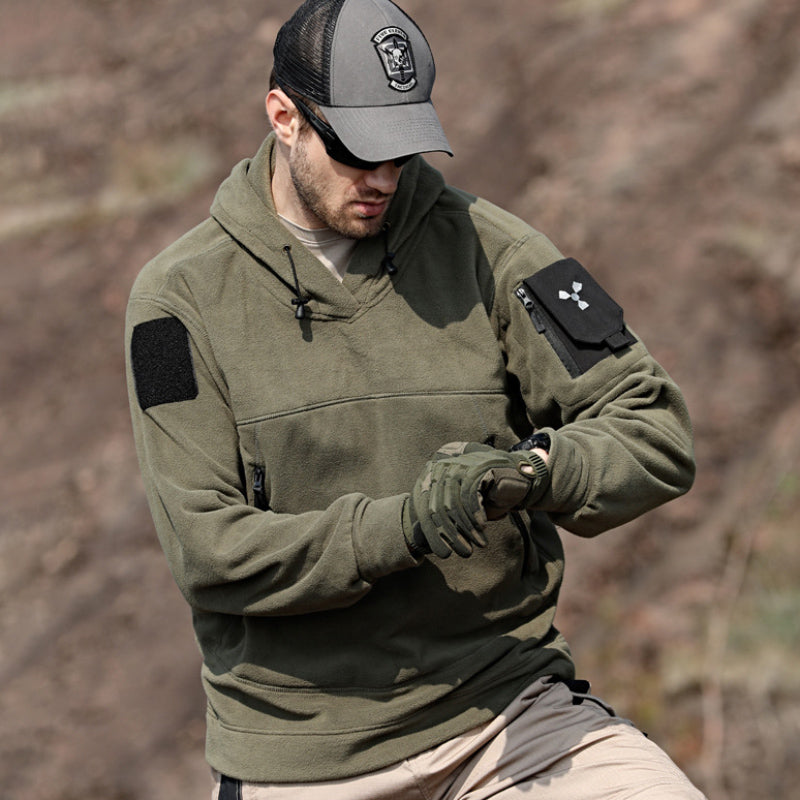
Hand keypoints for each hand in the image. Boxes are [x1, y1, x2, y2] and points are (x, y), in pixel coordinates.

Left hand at [405, 442, 549, 557]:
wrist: (514, 476)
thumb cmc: (485, 495)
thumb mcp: (460, 508)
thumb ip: (443, 520)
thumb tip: (425, 545)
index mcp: (431, 475)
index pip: (424, 508)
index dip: (433, 534)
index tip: (443, 554)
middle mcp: (441, 468)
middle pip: (437, 508)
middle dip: (451, 535)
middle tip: (464, 552)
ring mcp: (458, 465)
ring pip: (453, 505)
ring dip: (466, 529)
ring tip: (478, 543)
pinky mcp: (475, 468)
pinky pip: (470, 496)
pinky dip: (475, 515)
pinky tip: (483, 527)